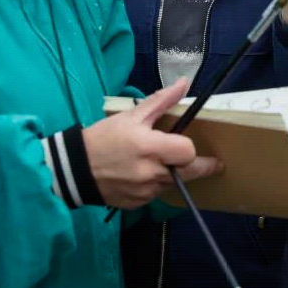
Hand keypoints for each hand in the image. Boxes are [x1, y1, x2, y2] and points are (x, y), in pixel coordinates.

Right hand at [83, 78, 221, 208]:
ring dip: (173, 175)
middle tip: (213, 164)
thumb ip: (161, 101)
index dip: (190, 147)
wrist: (74, 169)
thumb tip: (184, 83)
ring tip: (162, 164)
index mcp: (149, 147)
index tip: (191, 145)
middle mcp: (150, 173)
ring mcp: (144, 192)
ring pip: (172, 184)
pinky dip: (156, 185)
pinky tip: (144, 175)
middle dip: (199, 167)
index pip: (188, 151)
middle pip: (188, 173)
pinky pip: (156, 194)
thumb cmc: (103, 137)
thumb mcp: (131, 115)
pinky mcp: (137, 204)